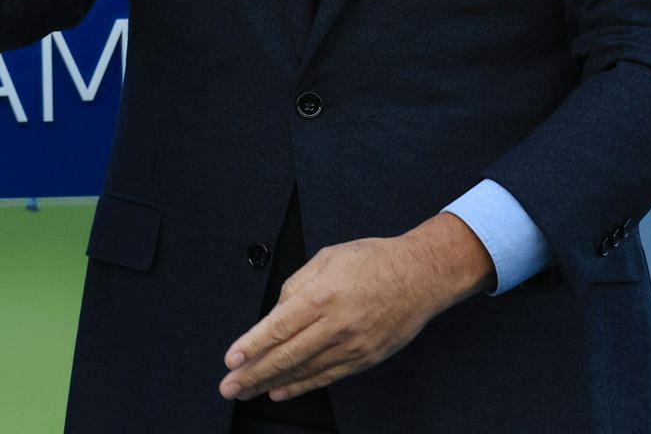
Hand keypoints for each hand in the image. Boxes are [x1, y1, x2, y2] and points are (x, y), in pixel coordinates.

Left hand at [218, 213, 493, 403]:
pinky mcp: (365, 358)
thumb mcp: (326, 258)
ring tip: (247, 392)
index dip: (252, 346)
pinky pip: (328, 376)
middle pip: (287, 355)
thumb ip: (296, 285)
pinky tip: (280, 391)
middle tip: (230, 386)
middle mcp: (337, 324)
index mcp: (323, 295)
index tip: (232, 359)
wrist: (420, 276)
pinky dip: (302, 386)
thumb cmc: (372, 261)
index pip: (279, 327)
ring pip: (305, 370)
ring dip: (271, 383)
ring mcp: (353, 345)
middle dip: (254, 373)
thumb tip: (276, 312)